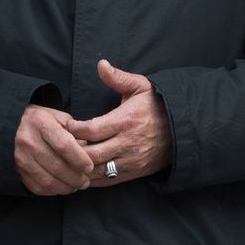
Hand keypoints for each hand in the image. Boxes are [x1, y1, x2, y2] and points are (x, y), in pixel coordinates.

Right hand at [14, 104, 94, 194]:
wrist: (14, 126)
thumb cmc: (44, 122)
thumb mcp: (60, 118)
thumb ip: (77, 130)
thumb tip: (95, 148)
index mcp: (40, 123)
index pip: (64, 145)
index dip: (80, 160)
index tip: (89, 167)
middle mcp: (27, 139)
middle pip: (57, 166)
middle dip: (76, 178)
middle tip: (86, 180)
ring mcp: (20, 156)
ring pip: (48, 180)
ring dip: (67, 187)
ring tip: (76, 184)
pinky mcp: (18, 170)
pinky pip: (38, 187)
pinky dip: (54, 190)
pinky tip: (62, 185)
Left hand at [66, 59, 171, 185]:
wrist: (184, 129)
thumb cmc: (157, 105)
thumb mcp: (140, 86)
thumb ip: (118, 78)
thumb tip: (101, 64)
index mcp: (125, 121)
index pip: (91, 130)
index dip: (73, 130)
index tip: (63, 125)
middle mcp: (128, 143)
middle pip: (91, 154)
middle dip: (72, 151)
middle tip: (60, 145)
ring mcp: (132, 160)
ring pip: (98, 170)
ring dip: (80, 166)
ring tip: (67, 159)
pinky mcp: (135, 172)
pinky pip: (109, 180)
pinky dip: (92, 178)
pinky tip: (80, 172)